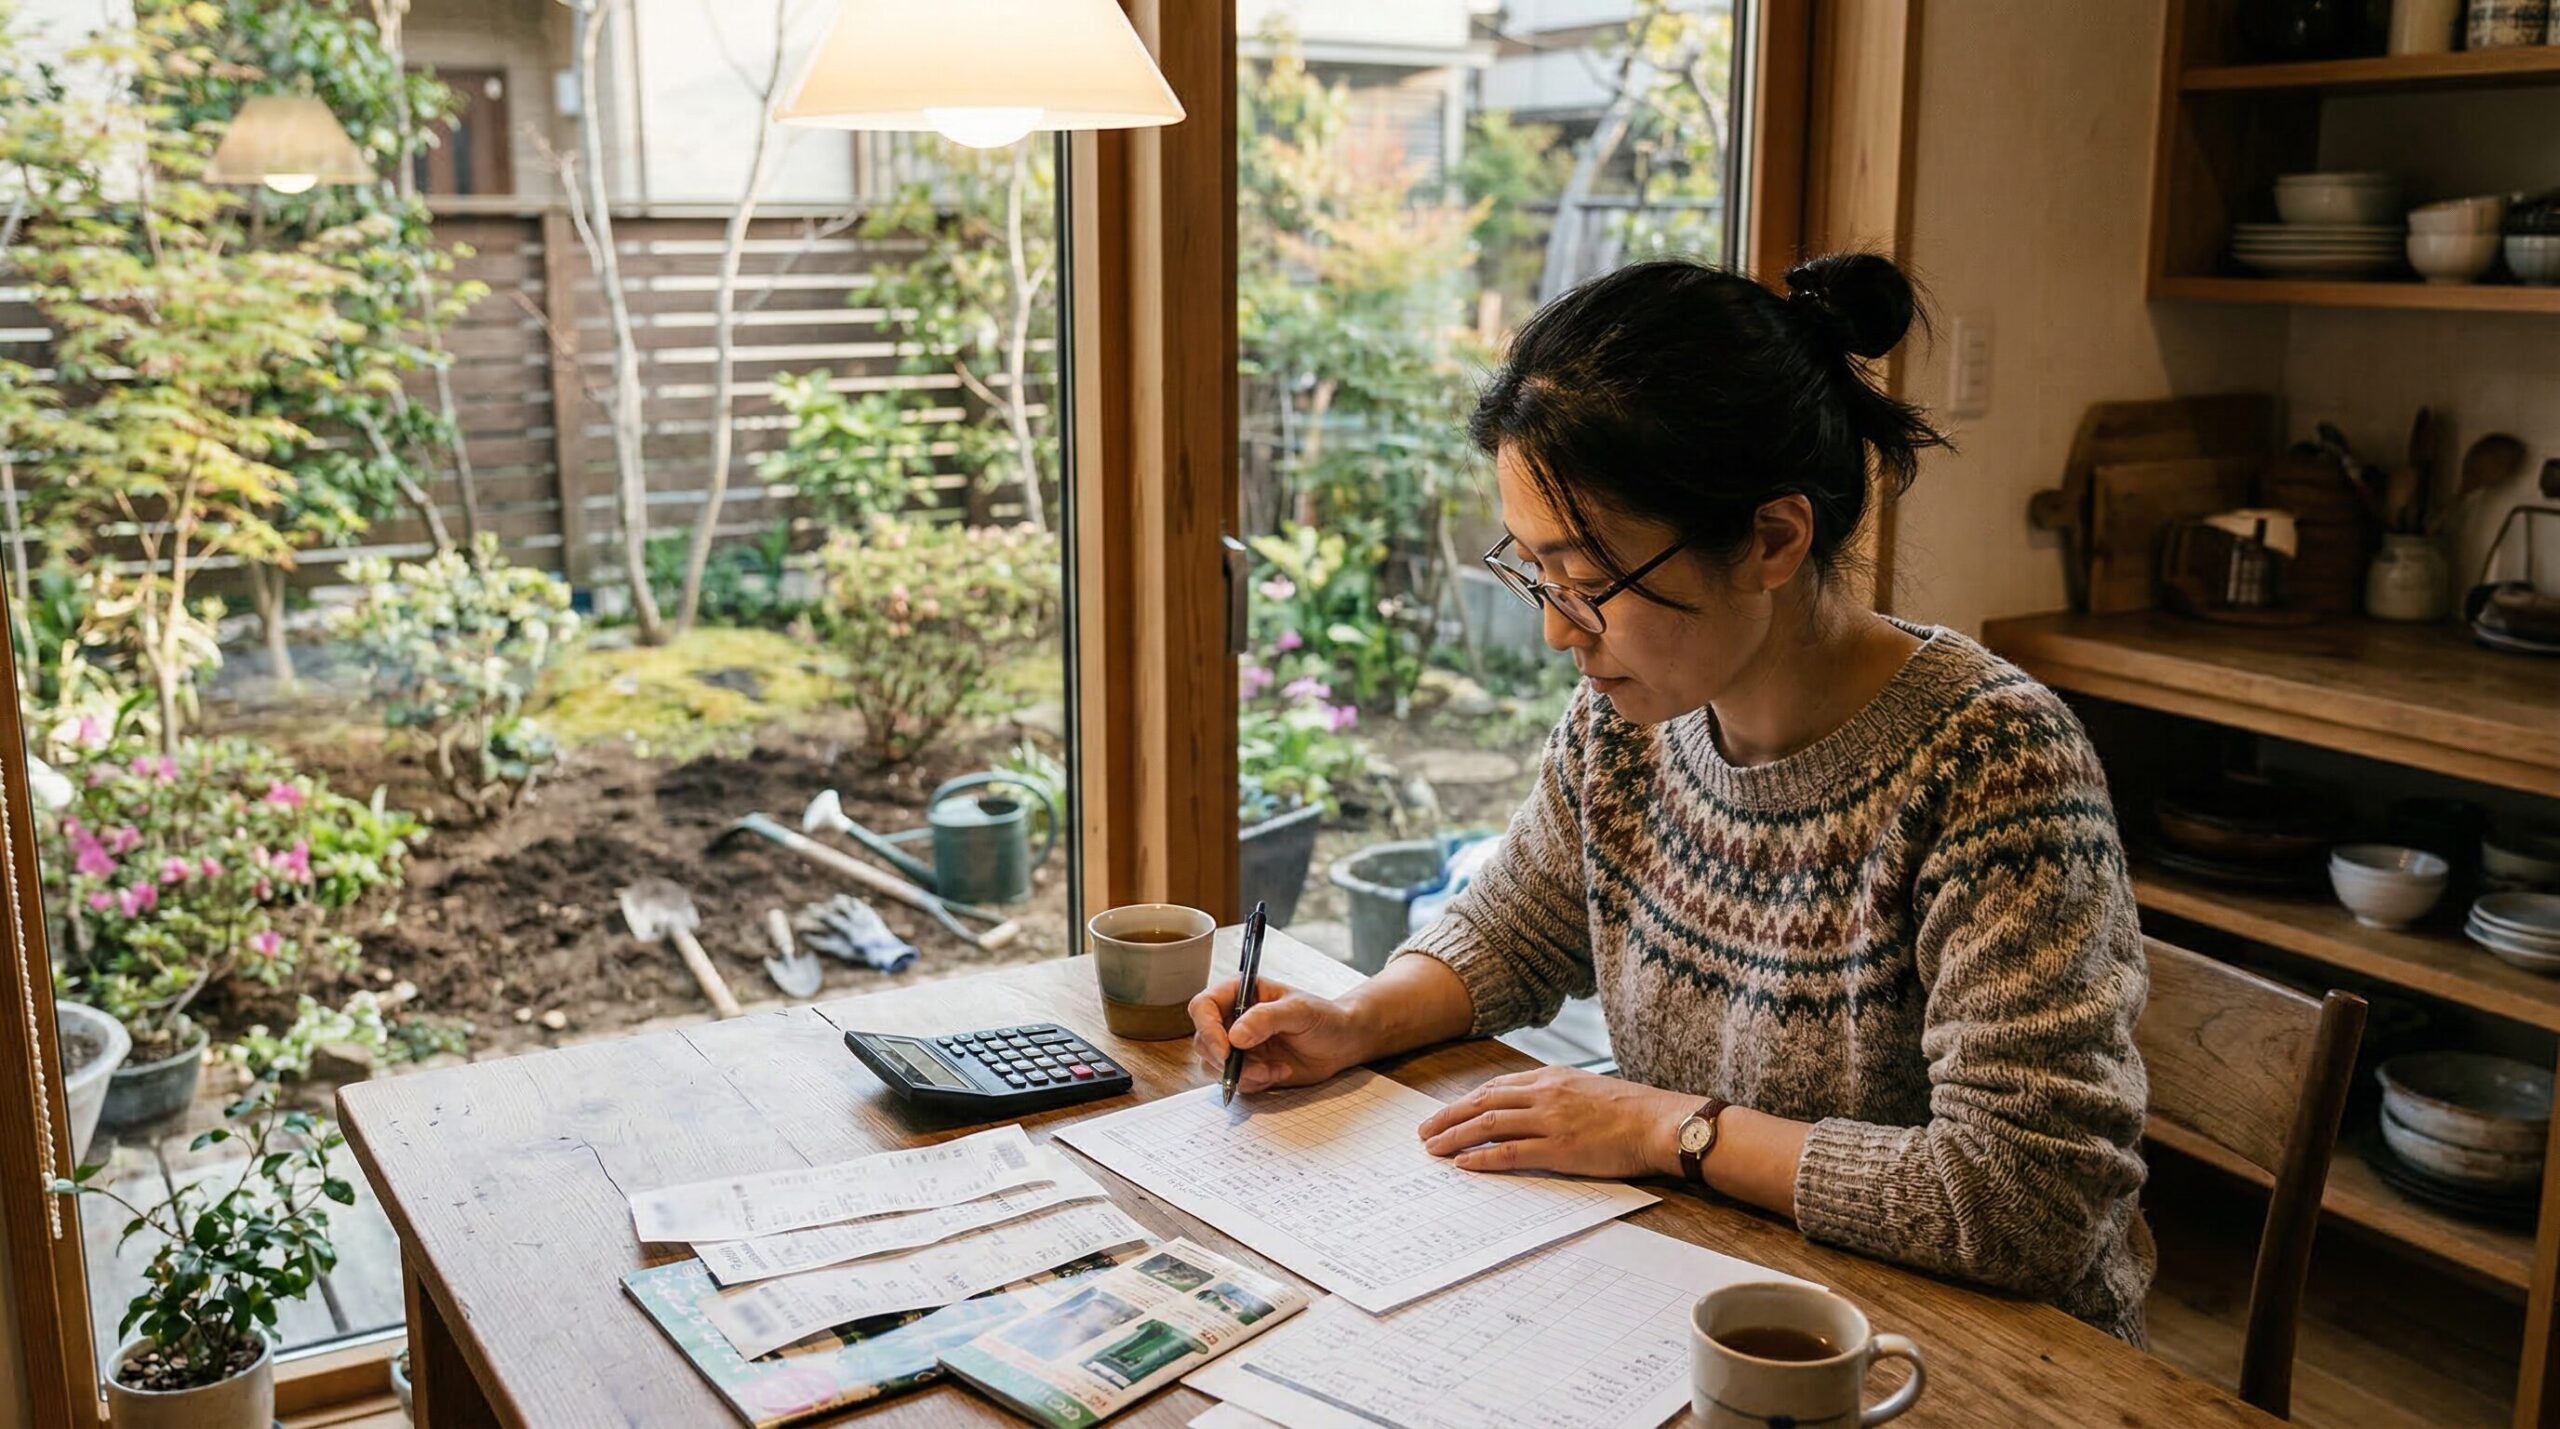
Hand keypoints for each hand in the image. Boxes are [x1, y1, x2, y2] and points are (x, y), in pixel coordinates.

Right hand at [1190, 977, 1371, 1095]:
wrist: (1342, 1044)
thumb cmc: (1324, 1018)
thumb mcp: (1299, 1011)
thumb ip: (1266, 1018)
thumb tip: (1235, 1036)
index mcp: (1240, 993)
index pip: (1203, 1006)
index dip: (1207, 1028)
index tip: (1226, 1049)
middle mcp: (1233, 1018)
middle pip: (1203, 1040)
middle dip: (1225, 1060)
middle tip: (1254, 1068)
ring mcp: (1238, 1046)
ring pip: (1213, 1066)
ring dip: (1242, 1074)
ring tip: (1274, 1070)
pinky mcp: (1247, 1068)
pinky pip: (1234, 1082)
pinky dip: (1254, 1083)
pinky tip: (1279, 1072)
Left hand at [1417, 1066, 1693, 1178]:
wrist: (1660, 1122)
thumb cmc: (1631, 1110)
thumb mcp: (1587, 1088)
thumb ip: (1556, 1095)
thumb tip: (1531, 1109)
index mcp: (1551, 1078)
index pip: (1495, 1087)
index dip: (1465, 1100)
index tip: (1446, 1112)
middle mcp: (1545, 1094)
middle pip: (1482, 1101)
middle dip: (1448, 1117)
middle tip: (1424, 1132)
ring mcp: (1550, 1120)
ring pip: (1488, 1124)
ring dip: (1455, 1136)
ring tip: (1433, 1149)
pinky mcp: (1559, 1149)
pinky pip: (1511, 1152)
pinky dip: (1483, 1157)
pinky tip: (1464, 1163)